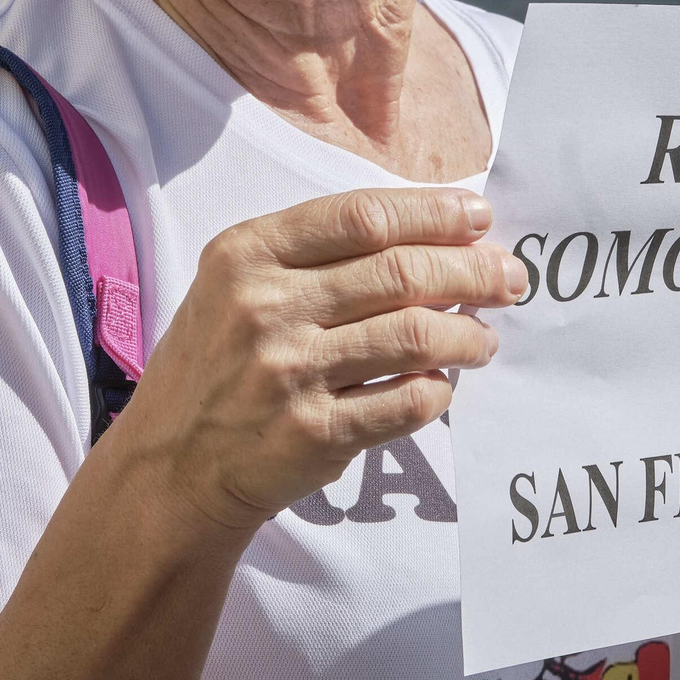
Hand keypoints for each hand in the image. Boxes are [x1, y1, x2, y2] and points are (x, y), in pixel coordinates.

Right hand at [103, 188, 527, 532]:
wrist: (171, 466)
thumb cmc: (220, 362)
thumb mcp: (239, 284)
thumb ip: (319, 253)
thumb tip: (435, 232)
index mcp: (248, 254)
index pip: (363, 217)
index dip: (434, 213)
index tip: (480, 219)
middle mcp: (266, 307)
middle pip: (400, 272)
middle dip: (471, 272)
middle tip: (509, 279)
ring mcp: (290, 373)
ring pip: (415, 336)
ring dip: (468, 335)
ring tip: (484, 338)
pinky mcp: (314, 434)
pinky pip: (407, 403)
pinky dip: (439, 392)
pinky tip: (444, 386)